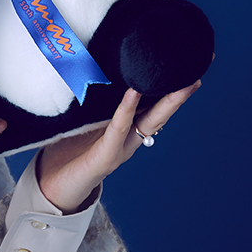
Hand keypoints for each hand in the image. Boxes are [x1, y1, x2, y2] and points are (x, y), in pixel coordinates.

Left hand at [36, 81, 201, 212]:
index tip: (184, 64)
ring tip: (183, 81)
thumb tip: (87, 66)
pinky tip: (133, 92)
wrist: (53, 187)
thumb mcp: (81, 120)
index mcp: (126, 129)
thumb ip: (90, 100)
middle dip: (181, 93)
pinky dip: (126, 110)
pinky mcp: (105, 156)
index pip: (152, 105)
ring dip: (168, 102)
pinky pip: (118, 129)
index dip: (168, 87)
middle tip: (198, 71)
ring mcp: (120, 148)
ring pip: (150, 121)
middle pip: (161, 112)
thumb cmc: (64, 152)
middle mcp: (129, 139)